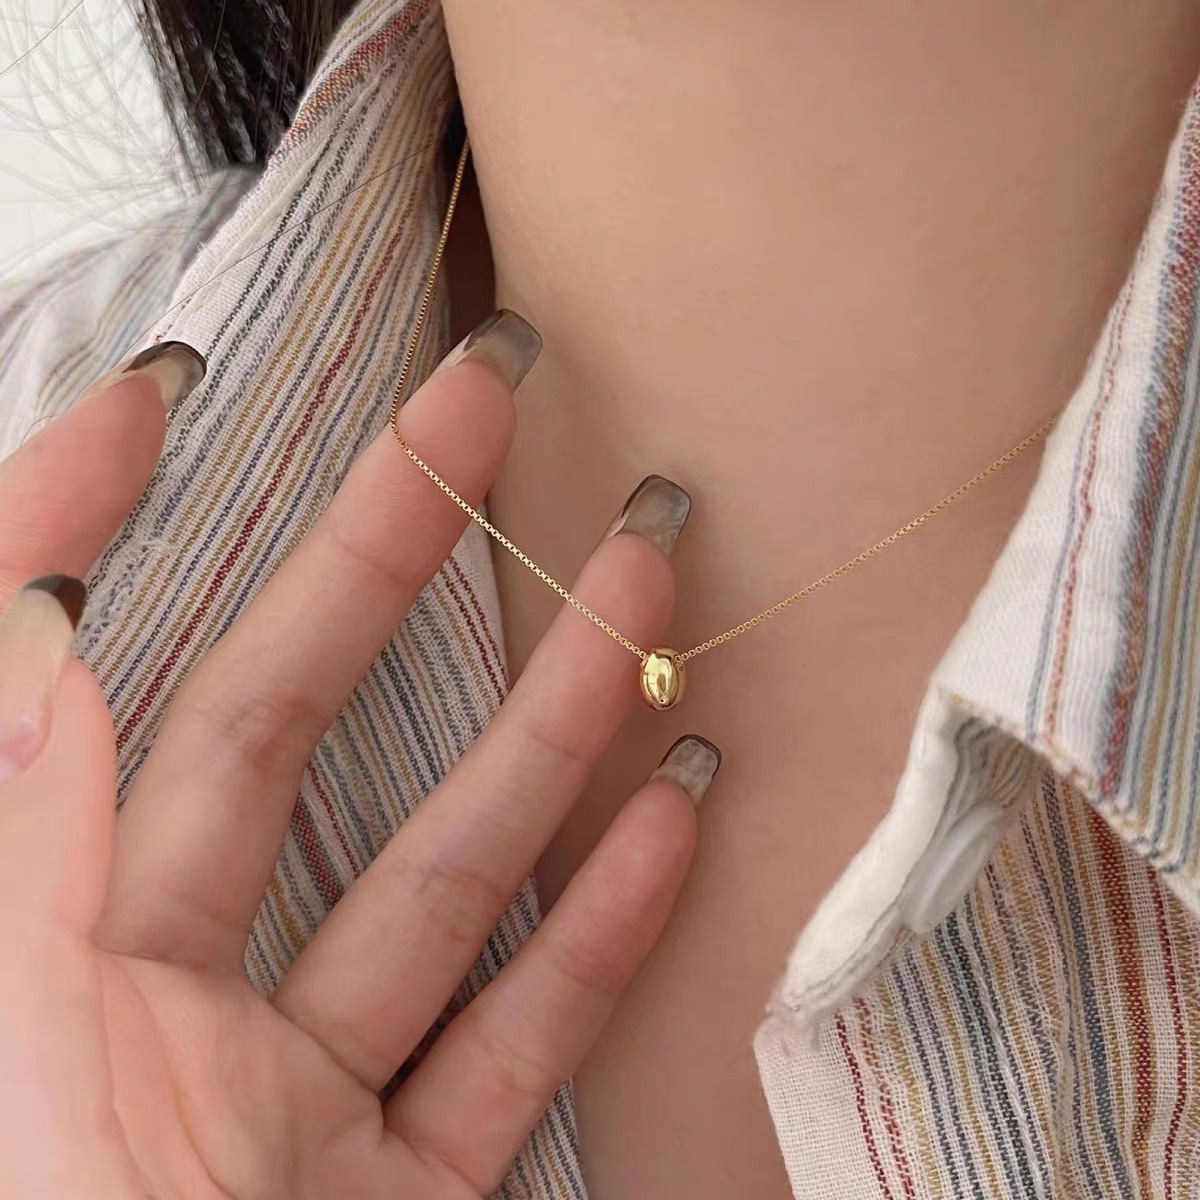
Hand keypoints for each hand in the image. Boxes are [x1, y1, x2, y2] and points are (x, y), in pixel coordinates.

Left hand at [0, 323, 716, 1198]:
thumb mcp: (28, 1096)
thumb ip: (23, 855)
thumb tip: (29, 623)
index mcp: (28, 976)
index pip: (46, 690)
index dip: (70, 518)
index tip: (162, 389)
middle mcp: (137, 1015)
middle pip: (282, 723)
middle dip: (389, 553)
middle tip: (477, 412)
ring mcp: (278, 1105)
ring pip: (434, 868)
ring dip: (548, 723)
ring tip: (644, 591)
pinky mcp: (390, 1193)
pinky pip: (502, 1035)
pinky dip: (589, 927)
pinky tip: (668, 818)